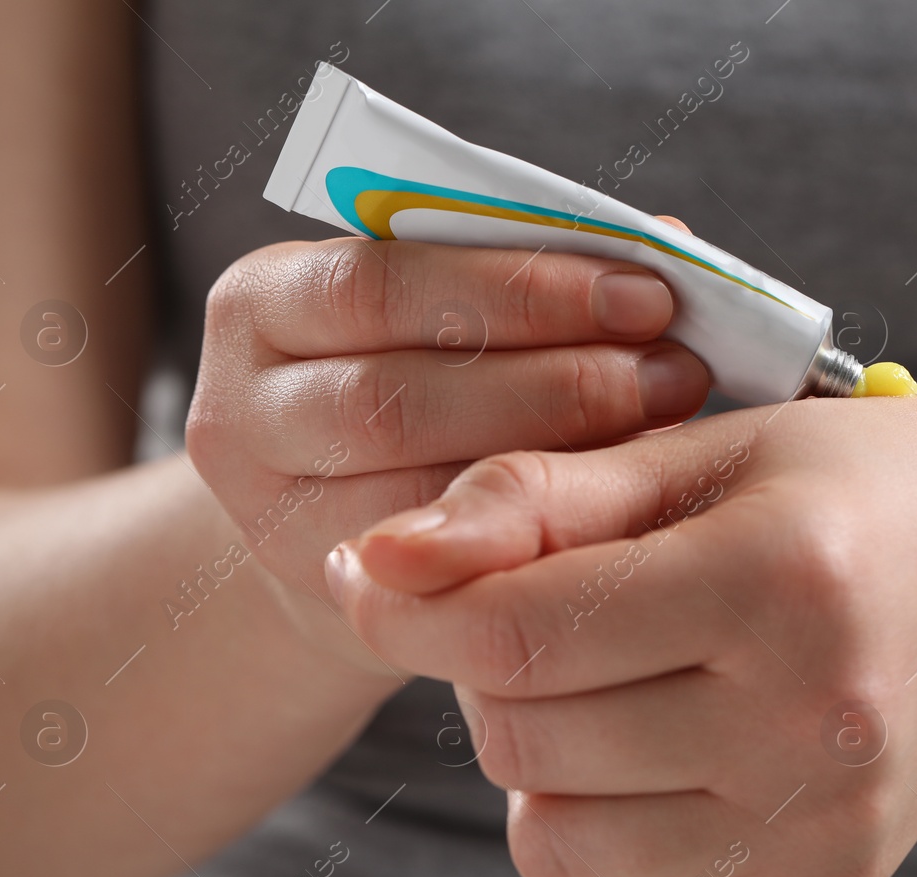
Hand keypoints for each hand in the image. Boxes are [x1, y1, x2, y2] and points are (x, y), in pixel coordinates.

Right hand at [185, 235, 710, 669]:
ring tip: (663, 429)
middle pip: (395, 397)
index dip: (518, 289)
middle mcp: (240, 409)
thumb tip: (667, 241)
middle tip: (676, 372)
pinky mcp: (331, 595)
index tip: (645, 296)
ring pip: (417, 491)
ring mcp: (270, 515)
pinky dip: (537, 531)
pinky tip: (617, 503)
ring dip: (557, 458)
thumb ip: (528, 272)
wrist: (356, 525)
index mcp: (261, 301)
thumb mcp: (444, 309)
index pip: (377, 284)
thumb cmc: (423, 381)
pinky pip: (443, 569)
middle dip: (556, 382)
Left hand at [323, 393, 916, 876]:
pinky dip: (600, 835)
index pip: (520, 633)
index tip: (370, 569)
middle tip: (540, 610)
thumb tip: (376, 560)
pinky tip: (655, 753)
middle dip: (486, 672)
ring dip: (537, 761)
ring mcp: (830, 820)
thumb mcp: (702, 451)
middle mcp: (816, 718)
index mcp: (781, 580)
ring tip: (605, 682)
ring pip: (556, 843)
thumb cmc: (851, 489)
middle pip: (525, 740)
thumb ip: (536, 498)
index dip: (409, 604)